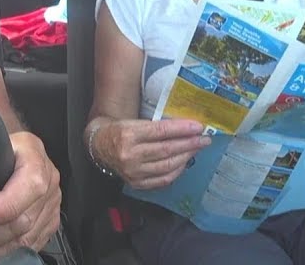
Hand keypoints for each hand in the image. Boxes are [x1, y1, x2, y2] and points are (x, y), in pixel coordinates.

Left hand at [0, 131, 60, 259]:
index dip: (4, 207)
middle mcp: (47, 175)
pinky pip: (32, 243)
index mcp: (30, 150)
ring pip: (29, 234)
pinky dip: (9, 248)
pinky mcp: (49, 220)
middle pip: (27, 215)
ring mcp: (51, 199)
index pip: (30, 183)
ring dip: (0, 243)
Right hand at [94, 118, 209, 189]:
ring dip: (186, 157)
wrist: (100, 146)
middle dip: (189, 143)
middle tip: (204, 138)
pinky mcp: (136, 183)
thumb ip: (157, 126)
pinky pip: (163, 179)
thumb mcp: (134, 122)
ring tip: (196, 149)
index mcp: (128, 134)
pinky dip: (177, 171)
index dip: (182, 129)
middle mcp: (130, 155)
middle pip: (166, 150)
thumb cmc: (120, 130)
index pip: (160, 131)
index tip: (198, 126)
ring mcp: (133, 172)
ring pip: (167, 166)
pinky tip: (184, 162)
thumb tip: (186, 128)